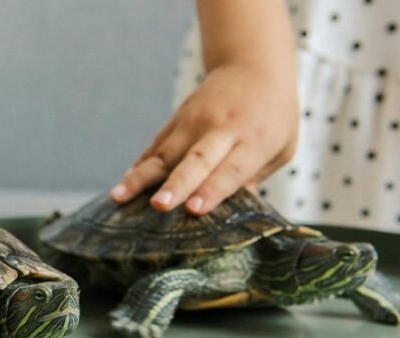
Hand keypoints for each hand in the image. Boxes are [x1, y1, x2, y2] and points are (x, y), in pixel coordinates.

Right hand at [110, 63, 297, 214]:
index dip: (212, 190)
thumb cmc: (273, 116)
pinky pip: (155, 148)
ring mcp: (194, 122)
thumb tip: (231, 212)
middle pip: (196, 160)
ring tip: (118, 196)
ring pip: (164, 154)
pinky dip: (139, 166)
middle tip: (159, 205)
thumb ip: (256, 178)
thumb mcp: (281, 148)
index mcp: (255, 140)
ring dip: (140, 177)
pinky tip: (123, 184)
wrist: (252, 65)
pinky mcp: (176, 120)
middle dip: (177, 185)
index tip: (194, 209)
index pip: (231, 169)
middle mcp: (221, 130)